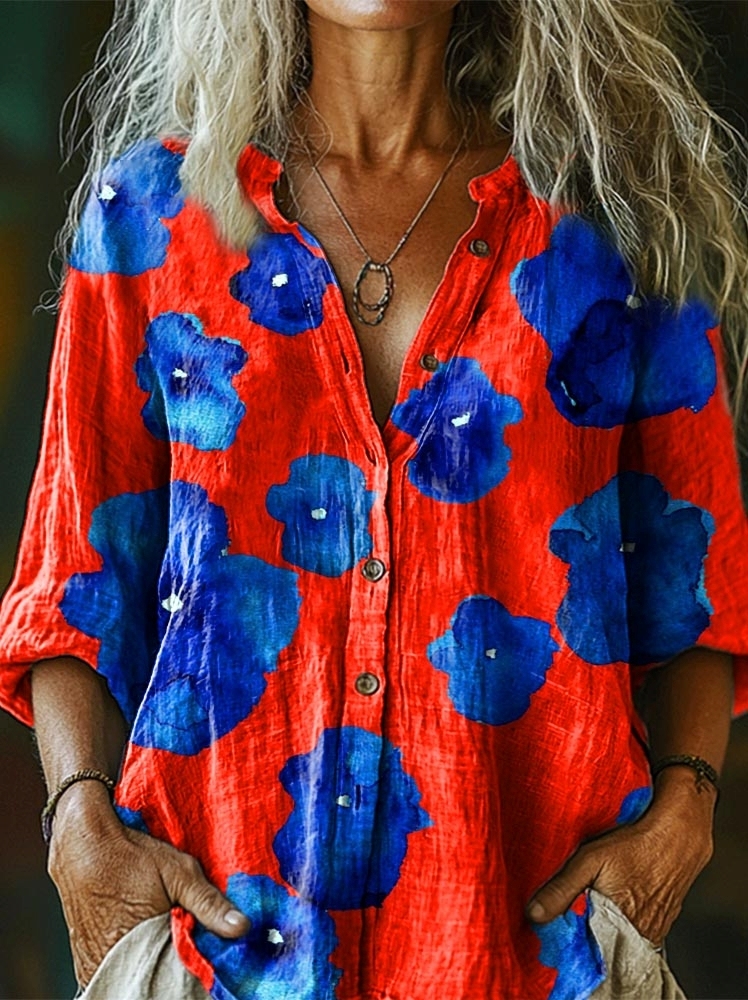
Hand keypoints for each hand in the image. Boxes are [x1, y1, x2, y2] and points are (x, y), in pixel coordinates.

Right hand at [47, 781, 249, 987]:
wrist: (81, 845)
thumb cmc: (130, 855)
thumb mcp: (178, 872)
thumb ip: (209, 903)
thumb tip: (241, 927)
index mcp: (142, 946)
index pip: (177, 977)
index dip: (196, 967)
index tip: (211, 957)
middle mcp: (114, 962)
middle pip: (155, 979)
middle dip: (175, 968)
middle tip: (189, 945)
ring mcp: (96, 964)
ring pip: (135, 977)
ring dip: (152, 966)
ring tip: (165, 941)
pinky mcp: (86, 961)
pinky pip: (116, 973)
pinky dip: (133, 965)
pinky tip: (144, 945)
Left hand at [526, 769, 716, 945]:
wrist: (679, 835)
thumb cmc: (635, 844)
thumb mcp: (589, 860)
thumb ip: (561, 889)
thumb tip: (534, 915)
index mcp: (618, 925)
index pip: (587, 954)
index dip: (569, 946)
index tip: (554, 937)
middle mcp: (640, 935)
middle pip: (604, 951)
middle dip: (586, 941)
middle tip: (573, 921)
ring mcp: (654, 932)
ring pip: (621, 945)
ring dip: (604, 936)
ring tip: (592, 915)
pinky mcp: (662, 925)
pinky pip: (637, 938)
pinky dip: (622, 930)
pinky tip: (614, 912)